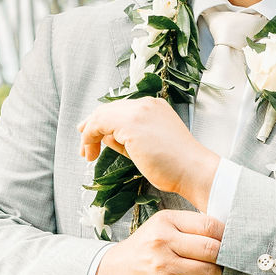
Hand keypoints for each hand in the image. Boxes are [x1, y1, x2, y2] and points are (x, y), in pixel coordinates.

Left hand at [77, 96, 218, 211]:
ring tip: (86, 154)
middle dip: (91, 125)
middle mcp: (145, 104)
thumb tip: (107, 138)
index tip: (91, 134)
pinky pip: (100, 125)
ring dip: (89, 135)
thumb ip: (128, 139)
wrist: (193, 170)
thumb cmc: (176, 165)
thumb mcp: (148, 146)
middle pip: (108, 109)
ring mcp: (138, 111)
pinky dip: (90, 137)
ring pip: (101, 116)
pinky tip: (91, 153)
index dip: (102, 121)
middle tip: (82, 143)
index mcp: (153, 107)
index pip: (120, 109)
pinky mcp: (131, 123)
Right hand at [92, 210, 224, 274]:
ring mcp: (163, 269)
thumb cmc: (145, 249)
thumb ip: (190, 226)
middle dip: (224, 257)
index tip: (231, 241)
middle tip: (225, 259)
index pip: (209, 226)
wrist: (113, 274)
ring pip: (210, 272)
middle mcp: (163, 243)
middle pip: (212, 250)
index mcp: (166, 222)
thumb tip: (227, 234)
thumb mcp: (162, 227)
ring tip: (213, 272)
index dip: (227, 235)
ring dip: (217, 274)